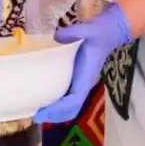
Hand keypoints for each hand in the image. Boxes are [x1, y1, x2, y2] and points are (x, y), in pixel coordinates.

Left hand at [34, 3, 132, 122]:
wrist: (109, 32)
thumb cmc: (100, 32)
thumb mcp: (89, 29)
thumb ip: (75, 32)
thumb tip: (57, 36)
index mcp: (86, 76)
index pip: (74, 100)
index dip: (58, 109)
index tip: (42, 112)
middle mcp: (84, 83)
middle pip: (71, 109)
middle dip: (54, 116)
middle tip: (35, 116)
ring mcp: (81, 82)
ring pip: (70, 107)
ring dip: (56, 113)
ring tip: (37, 111)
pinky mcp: (78, 79)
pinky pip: (68, 98)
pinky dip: (57, 105)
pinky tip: (45, 99)